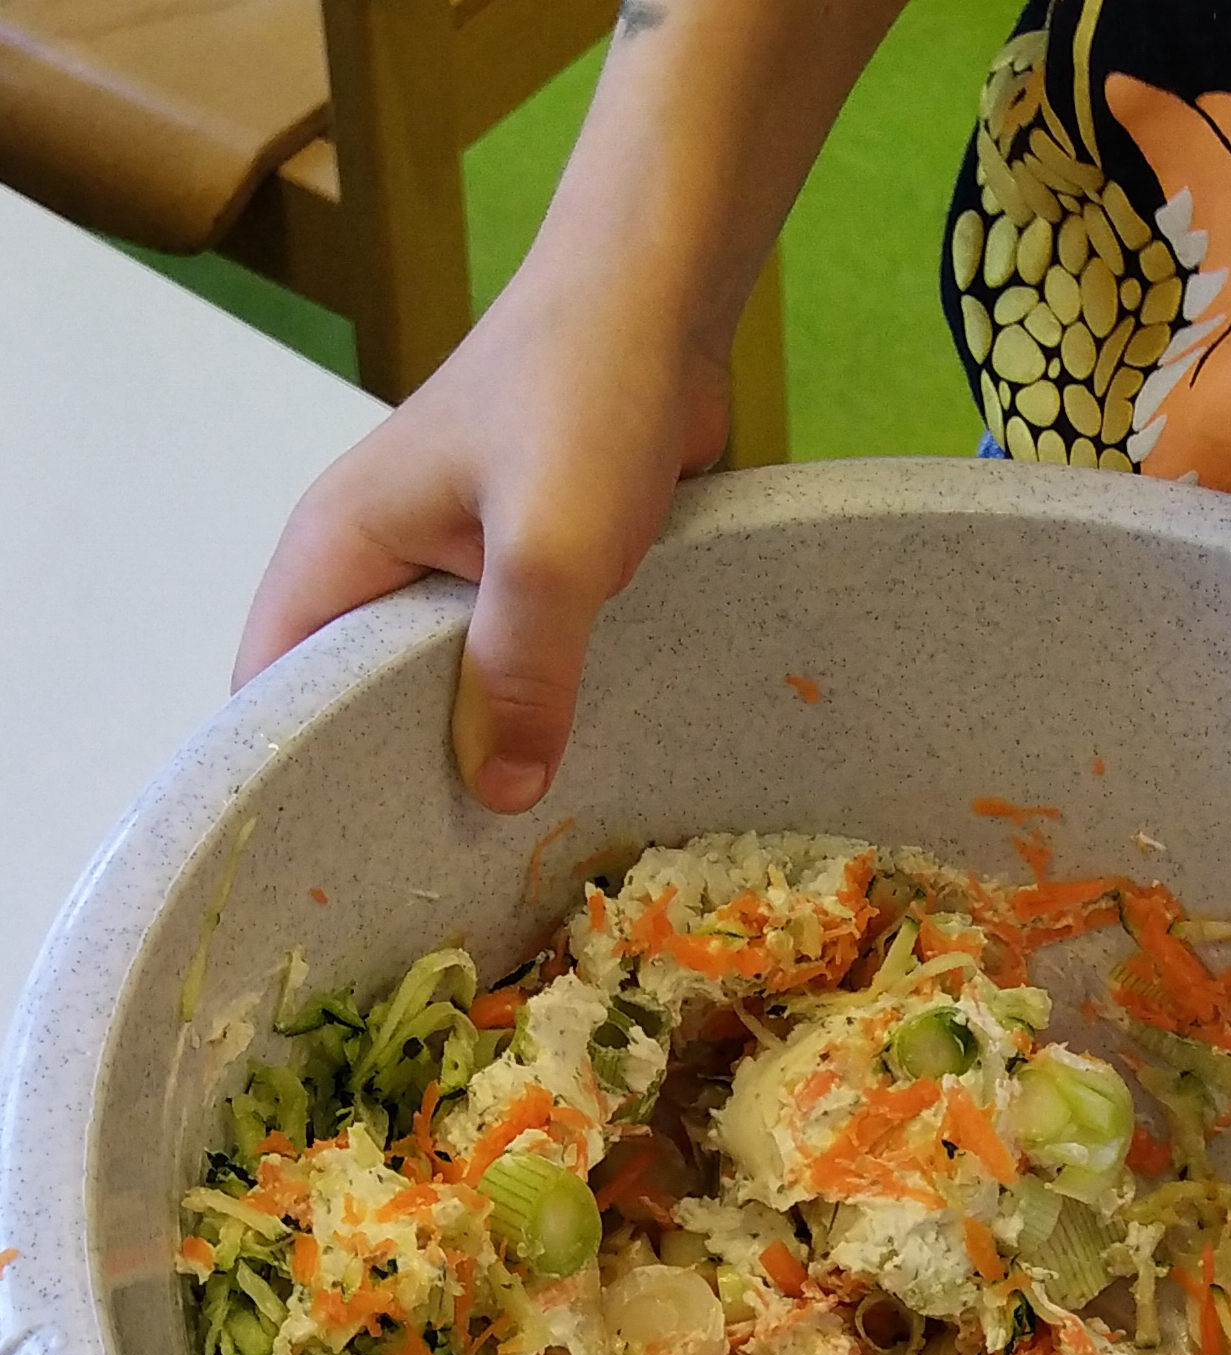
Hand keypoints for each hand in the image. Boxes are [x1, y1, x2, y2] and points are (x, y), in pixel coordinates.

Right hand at [232, 257, 729, 812]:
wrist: (659, 302)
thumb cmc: (583, 394)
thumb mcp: (552, 549)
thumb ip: (522, 668)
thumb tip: (501, 791)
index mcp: (340, 552)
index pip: (273, 689)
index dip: (297, 775)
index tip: (349, 861)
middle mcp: (380, 565)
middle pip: (358, 700)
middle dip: (398, 777)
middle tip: (450, 878)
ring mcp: (454, 568)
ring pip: (444, 685)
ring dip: (478, 747)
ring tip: (512, 846)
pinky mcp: (523, 570)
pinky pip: (512, 660)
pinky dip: (534, 707)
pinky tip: (576, 769)